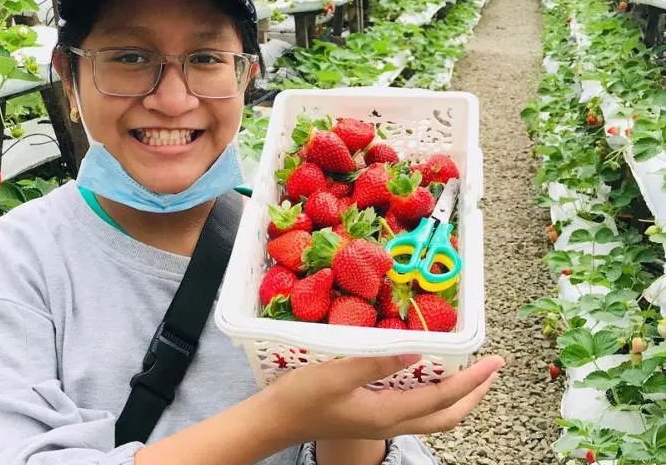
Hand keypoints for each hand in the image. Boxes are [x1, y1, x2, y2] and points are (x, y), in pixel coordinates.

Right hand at [266, 354, 504, 445]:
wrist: (278, 420)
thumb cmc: (302, 397)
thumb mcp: (336, 374)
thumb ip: (376, 362)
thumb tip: (418, 351)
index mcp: (388, 413)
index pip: (442, 397)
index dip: (472, 380)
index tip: (494, 362)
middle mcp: (392, 422)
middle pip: (448, 416)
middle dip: (475, 394)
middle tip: (492, 369)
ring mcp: (384, 421)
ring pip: (435, 415)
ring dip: (458, 396)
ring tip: (471, 373)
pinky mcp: (375, 415)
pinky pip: (418, 409)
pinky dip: (436, 395)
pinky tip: (429, 374)